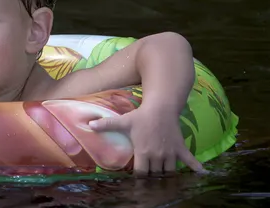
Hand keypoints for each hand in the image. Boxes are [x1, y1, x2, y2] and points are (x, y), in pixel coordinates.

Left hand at [89, 106, 203, 175]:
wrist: (161, 106)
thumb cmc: (141, 115)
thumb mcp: (123, 121)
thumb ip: (106, 125)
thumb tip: (89, 125)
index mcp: (143, 152)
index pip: (141, 173)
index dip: (139, 179)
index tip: (137, 183)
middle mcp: (158, 155)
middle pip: (155, 175)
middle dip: (152, 180)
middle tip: (150, 185)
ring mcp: (171, 153)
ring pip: (170, 172)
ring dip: (167, 177)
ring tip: (165, 184)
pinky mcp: (181, 148)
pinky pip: (190, 160)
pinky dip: (196, 167)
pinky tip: (202, 174)